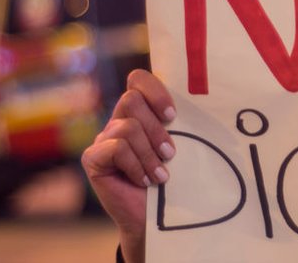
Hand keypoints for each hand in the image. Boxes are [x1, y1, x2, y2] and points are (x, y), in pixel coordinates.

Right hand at [82, 70, 175, 262]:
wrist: (154, 217)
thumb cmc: (172, 179)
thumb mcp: (180, 146)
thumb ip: (180, 124)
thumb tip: (204, 101)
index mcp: (140, 112)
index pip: (138, 80)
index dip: (154, 90)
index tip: (173, 115)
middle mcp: (118, 120)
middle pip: (131, 99)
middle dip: (156, 128)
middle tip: (171, 153)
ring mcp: (103, 138)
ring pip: (128, 127)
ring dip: (149, 153)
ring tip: (161, 175)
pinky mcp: (93, 158)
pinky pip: (116, 149)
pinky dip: (135, 165)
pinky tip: (144, 181)